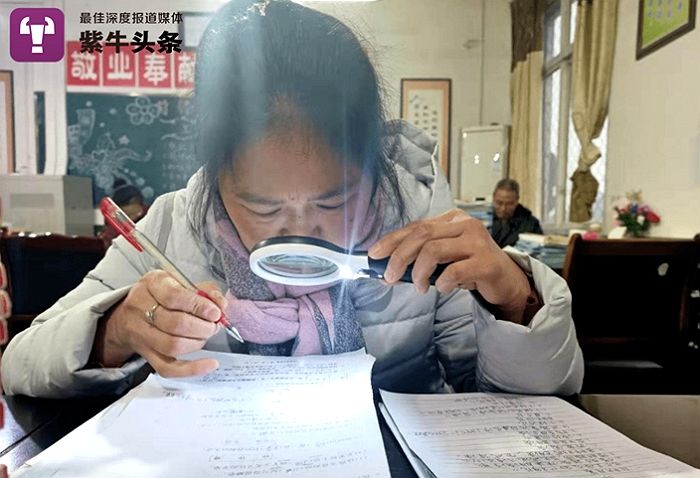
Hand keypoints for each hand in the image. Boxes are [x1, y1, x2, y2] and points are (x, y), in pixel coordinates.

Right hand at [93, 270, 225, 376]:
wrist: (128, 313)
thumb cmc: (161, 294)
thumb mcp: (181, 281)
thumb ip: (205, 291)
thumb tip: (222, 305)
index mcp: (153, 283)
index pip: (174, 297)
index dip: (198, 307)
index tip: (215, 313)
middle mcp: (141, 307)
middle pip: (175, 324)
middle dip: (202, 328)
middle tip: (213, 326)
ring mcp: (140, 333)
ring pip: (172, 346)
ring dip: (198, 343)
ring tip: (206, 335)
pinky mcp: (144, 353)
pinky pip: (166, 367)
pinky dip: (191, 369)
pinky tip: (209, 364)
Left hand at [368, 209, 530, 322]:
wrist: (506, 280)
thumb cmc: (470, 267)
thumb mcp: (444, 257)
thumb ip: (420, 257)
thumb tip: (388, 269)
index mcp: (452, 219)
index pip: (415, 226)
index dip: (392, 240)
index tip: (375, 254)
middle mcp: (465, 225)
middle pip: (421, 235)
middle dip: (399, 257)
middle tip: (390, 276)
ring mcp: (478, 242)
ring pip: (434, 250)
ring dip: (419, 272)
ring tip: (419, 287)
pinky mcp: (487, 262)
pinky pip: (455, 271)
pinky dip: (442, 283)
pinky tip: (442, 289)